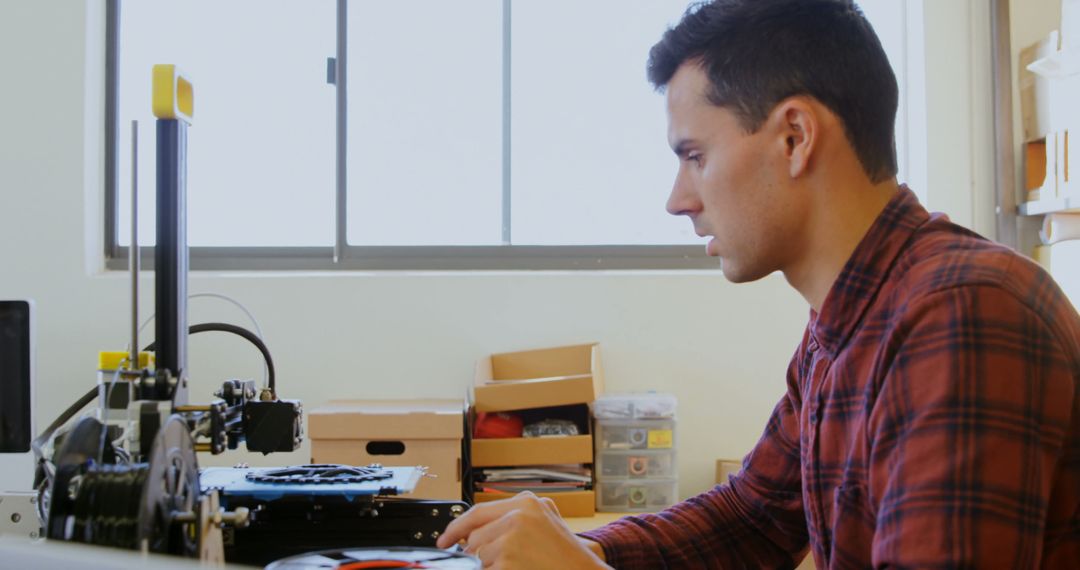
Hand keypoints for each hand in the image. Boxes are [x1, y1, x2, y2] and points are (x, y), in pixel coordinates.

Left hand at [437, 491, 608, 568]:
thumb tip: (473, 532)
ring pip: (479, 557)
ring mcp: (511, 539)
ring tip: (522, 564)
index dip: (456, 527)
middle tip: (504, 559)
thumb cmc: (566, 555)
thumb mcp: (544, 523)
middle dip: (480, 553)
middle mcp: (518, 517)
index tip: (444, 539)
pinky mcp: (508, 561)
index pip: (477, 512)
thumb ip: (512, 519)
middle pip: (475, 537)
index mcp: (526, 503)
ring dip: (492, 566)